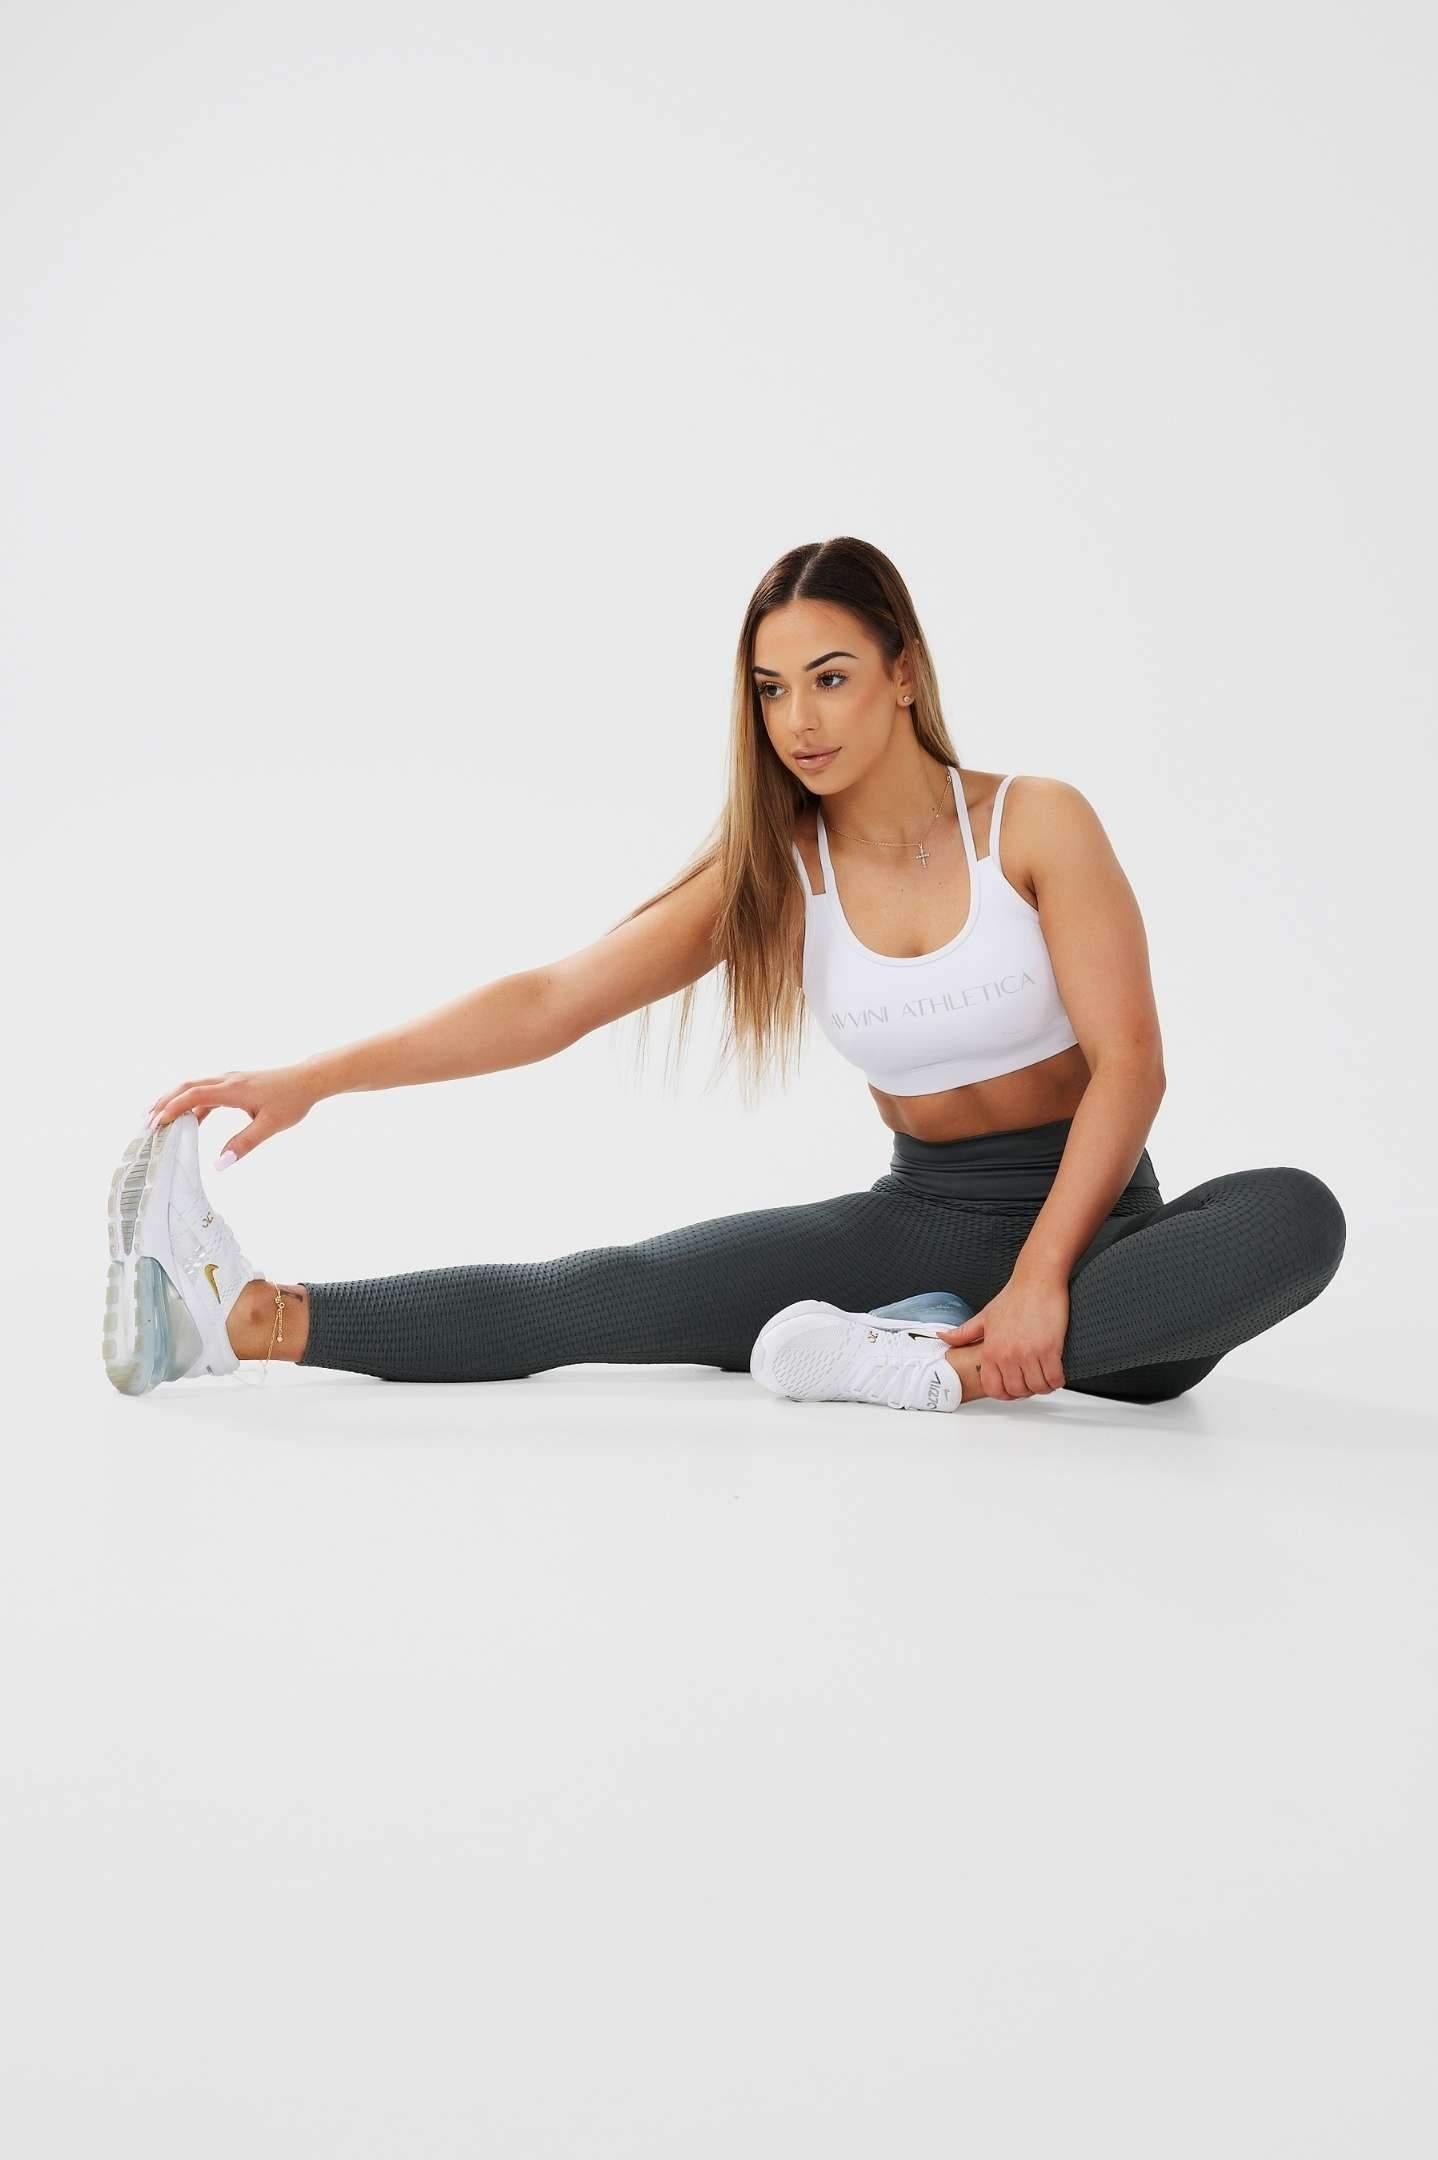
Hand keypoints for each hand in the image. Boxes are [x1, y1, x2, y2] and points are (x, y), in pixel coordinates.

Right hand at [145, 1064, 319, 1167]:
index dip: (172, 1109)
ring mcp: (230, 1080)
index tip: (156, 1123)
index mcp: (232, 1089)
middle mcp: (227, 1080)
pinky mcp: (235, 1084)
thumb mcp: (270, 1125)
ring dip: (175, 1102)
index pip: (193, 1096)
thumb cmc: (292, 1100)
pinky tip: (190, 1121)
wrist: (308, 1079)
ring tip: (159, 1121)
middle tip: (146, 1122)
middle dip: (164, 1103)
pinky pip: (207, 1092)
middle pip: (186, 1087)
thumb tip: (220, 1163)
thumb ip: (244, 1143)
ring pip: (194, 1087)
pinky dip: (193, 1104)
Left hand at [932, 1275, 1069, 1398]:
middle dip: (1026, 1390)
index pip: (994, 1388)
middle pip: (1017, 1391)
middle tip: (1032, 1380)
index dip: (1005, 1393)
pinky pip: (1054, 1378)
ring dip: (1043, 1386)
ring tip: (1045, 1375)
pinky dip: (1057, 1379)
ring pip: (1037, 1387)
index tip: (1013, 1388)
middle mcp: (1007, 1354)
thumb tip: (943, 1337)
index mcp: (991, 1350)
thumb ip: (964, 1333)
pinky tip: (1056, 1370)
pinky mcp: (1050, 1349)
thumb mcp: (984, 1316)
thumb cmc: (1015, 1296)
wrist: (1037, 1280)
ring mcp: (1028, 1353)